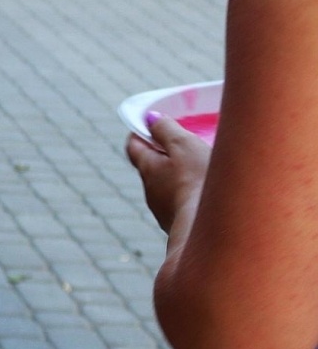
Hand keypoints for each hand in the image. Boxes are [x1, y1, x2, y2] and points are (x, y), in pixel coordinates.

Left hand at [125, 113, 209, 233]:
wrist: (214, 229)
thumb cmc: (198, 182)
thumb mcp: (184, 146)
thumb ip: (166, 130)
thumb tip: (150, 119)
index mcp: (148, 169)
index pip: (134, 147)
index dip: (140, 134)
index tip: (148, 125)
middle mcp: (151, 192)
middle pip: (152, 168)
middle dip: (164, 156)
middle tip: (182, 144)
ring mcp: (165, 212)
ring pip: (169, 188)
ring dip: (181, 178)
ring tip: (203, 169)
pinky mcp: (183, 226)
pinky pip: (185, 205)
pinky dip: (193, 196)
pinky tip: (211, 195)